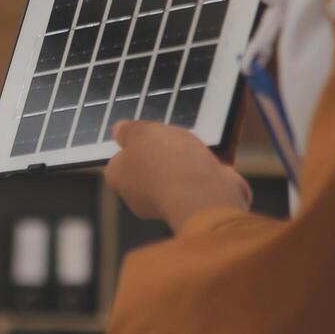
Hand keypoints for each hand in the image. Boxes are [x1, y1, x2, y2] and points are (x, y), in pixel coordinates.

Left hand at [104, 120, 250, 228]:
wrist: (201, 192)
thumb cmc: (164, 163)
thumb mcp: (140, 132)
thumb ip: (128, 130)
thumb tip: (119, 130)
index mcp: (119, 179)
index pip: (120, 161)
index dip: (132, 145)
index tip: (144, 133)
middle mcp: (140, 196)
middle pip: (150, 166)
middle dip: (163, 150)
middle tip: (171, 136)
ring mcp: (168, 202)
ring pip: (177, 172)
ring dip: (188, 156)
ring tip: (196, 143)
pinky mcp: (195, 203)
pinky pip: (202, 179)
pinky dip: (209, 166)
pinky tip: (216, 153)